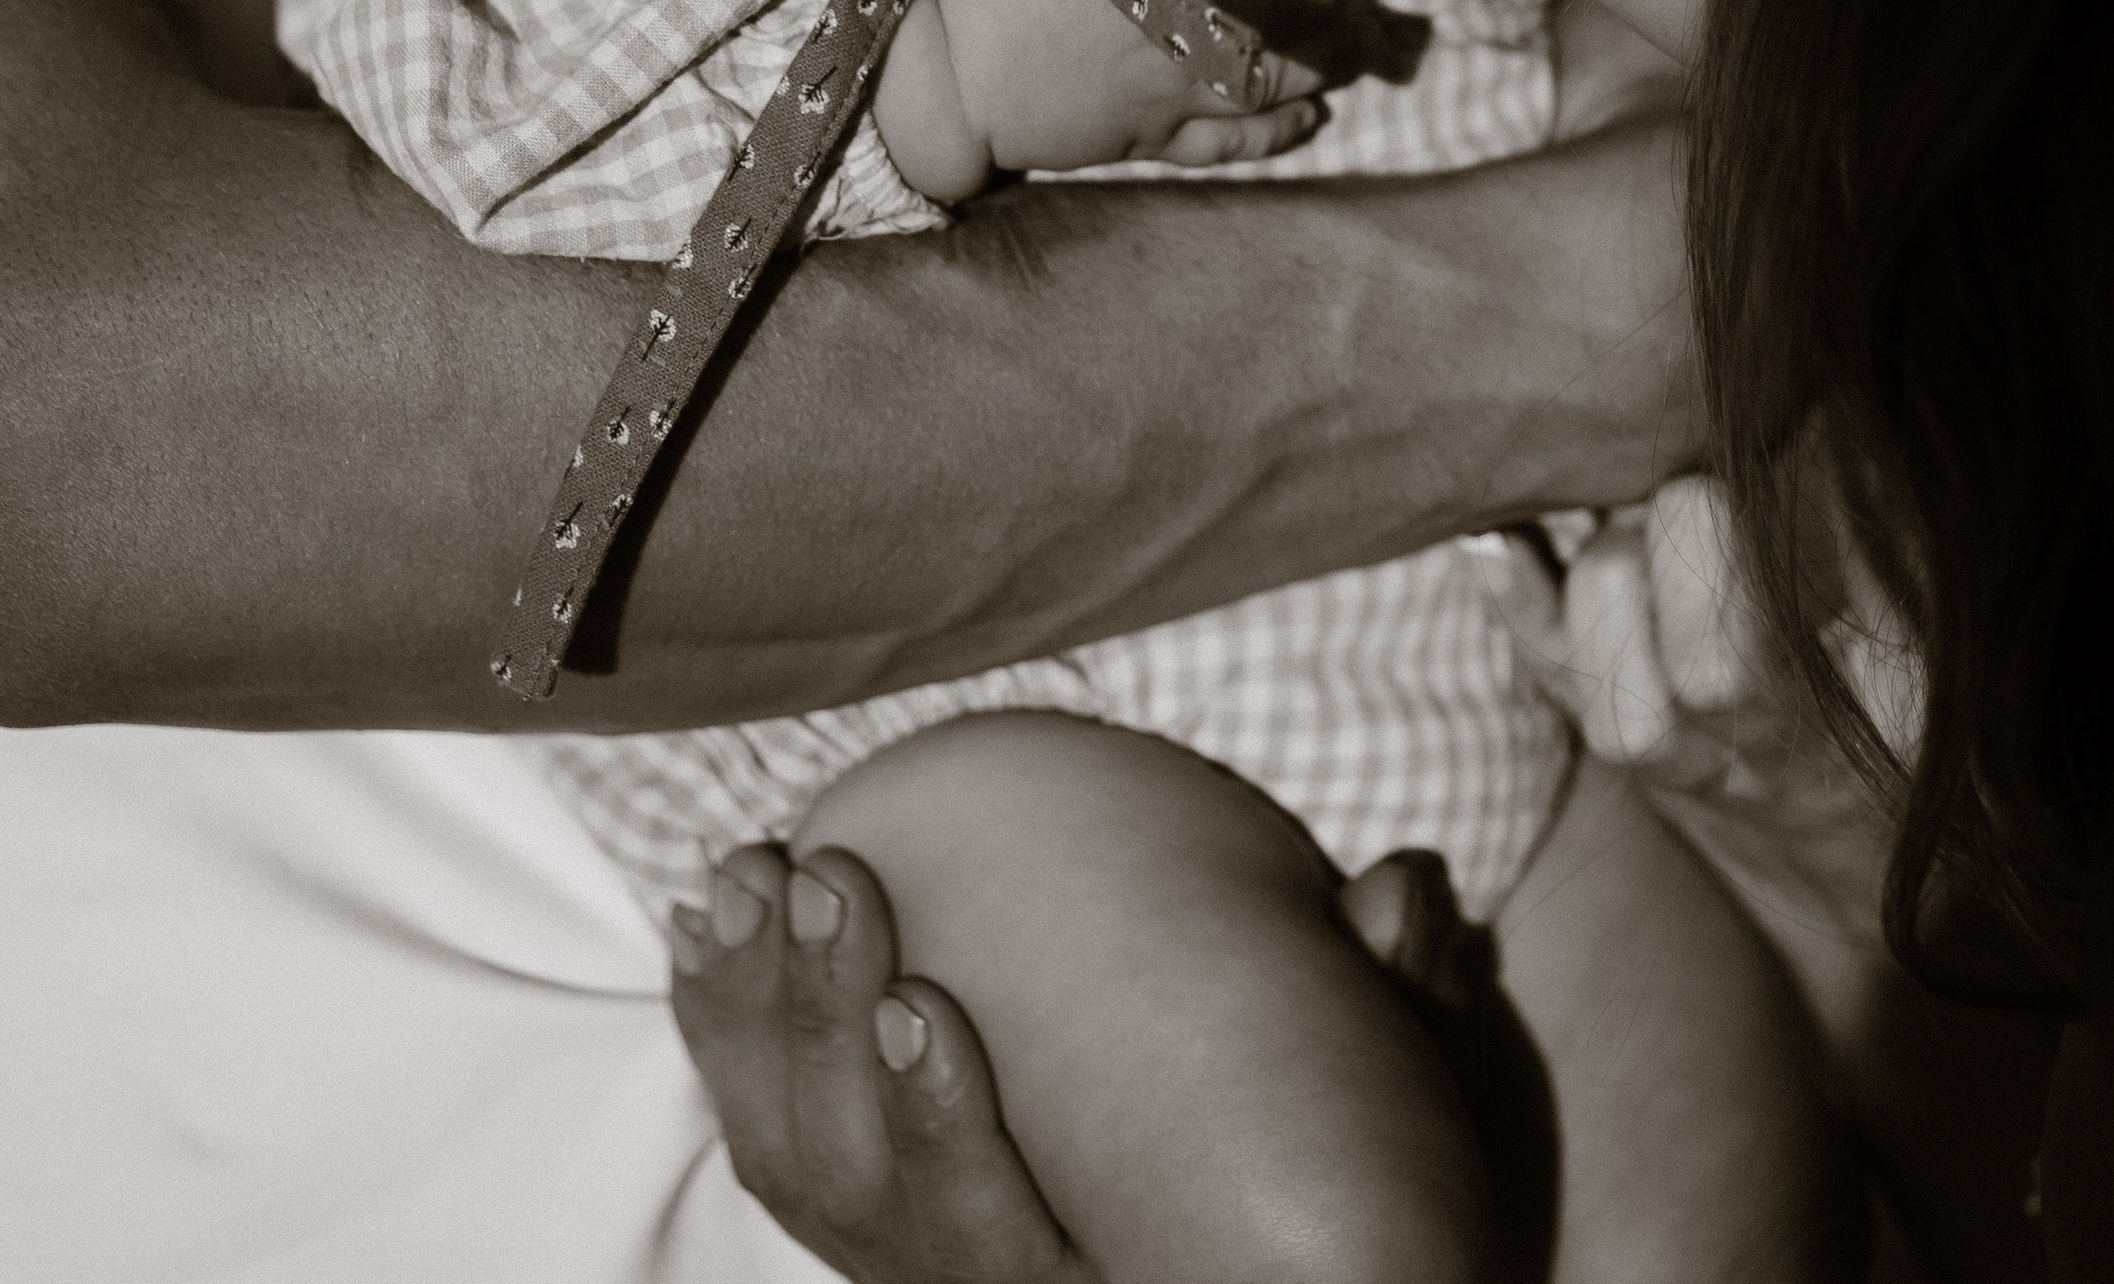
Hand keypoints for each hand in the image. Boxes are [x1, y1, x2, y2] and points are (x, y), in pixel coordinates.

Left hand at [668, 839, 1510, 1283]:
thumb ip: (1390, 1020)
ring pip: (801, 1175)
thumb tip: (1404, 886)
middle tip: (828, 872)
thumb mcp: (1383, 1131)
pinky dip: (727, 1035)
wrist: (1218, 1257)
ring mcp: (913, 1272)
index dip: (945, 1133)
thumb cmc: (1317, 1200)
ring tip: (756, 871)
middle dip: (828, 1032)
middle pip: (870, 1203)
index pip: (997, 1249)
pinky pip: (766, 1149)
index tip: (923, 1003)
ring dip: (765, 1014)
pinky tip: (709, 930)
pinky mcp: (864, 1224)